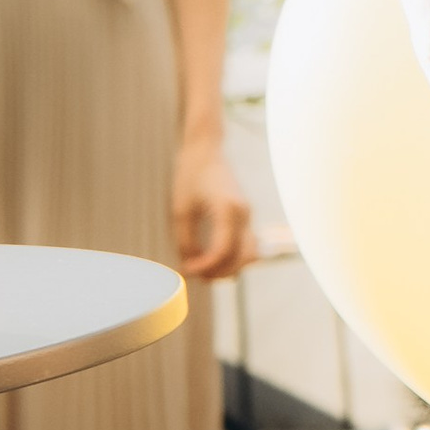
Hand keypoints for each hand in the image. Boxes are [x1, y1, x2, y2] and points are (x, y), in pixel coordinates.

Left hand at [169, 136, 252, 279]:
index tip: (187, 270)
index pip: (222, 251)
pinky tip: (213, 261)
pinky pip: (246, 245)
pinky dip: (233, 258)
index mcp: (228, 209)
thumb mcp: (181, 211)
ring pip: (248, 254)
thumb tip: (191, 266)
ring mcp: (247, 216)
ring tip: (205, 272)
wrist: (205, 153)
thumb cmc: (190, 177)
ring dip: (229, 268)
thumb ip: (186, 241)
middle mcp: (243, 214)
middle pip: (241, 258)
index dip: (205, 267)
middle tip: (196, 276)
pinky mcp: (244, 217)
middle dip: (219, 272)